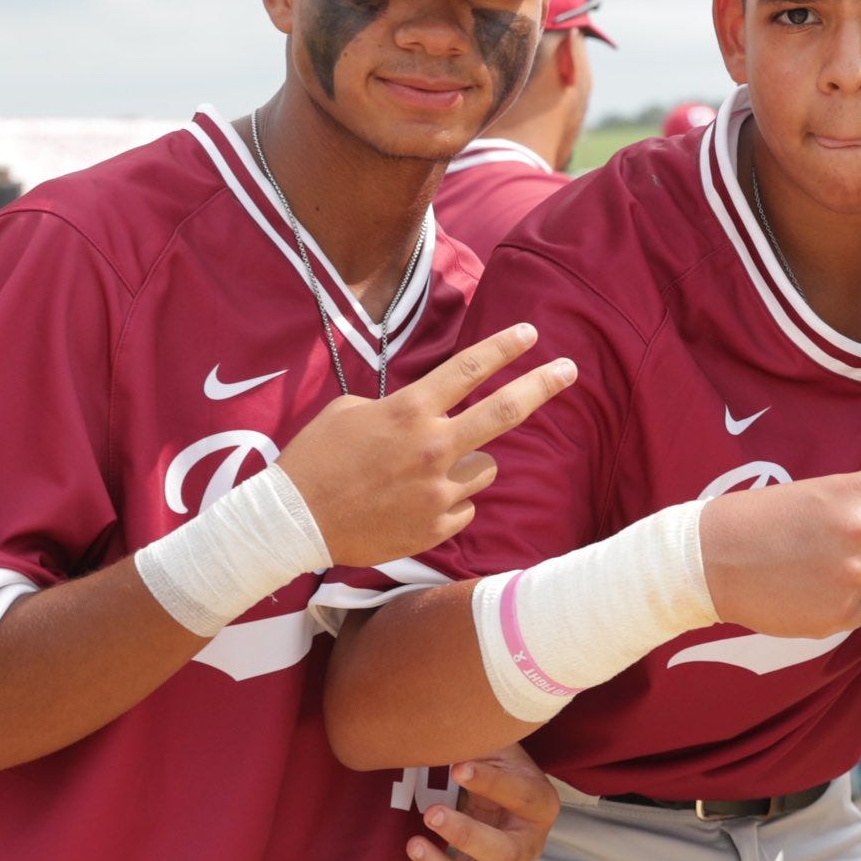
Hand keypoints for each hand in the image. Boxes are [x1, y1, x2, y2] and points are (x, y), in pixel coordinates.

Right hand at [276, 324, 576, 566]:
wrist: (291, 524)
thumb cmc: (315, 460)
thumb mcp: (350, 412)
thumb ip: (399, 406)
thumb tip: (427, 410)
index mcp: (410, 412)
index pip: (470, 370)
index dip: (504, 348)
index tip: (530, 334)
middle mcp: (433, 448)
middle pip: (504, 413)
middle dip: (542, 385)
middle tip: (569, 370)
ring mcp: (439, 491)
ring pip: (484, 468)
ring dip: (466, 465)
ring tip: (422, 474)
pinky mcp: (437, 526)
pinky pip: (464, 506)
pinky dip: (448, 502)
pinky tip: (411, 503)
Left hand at [405, 746, 560, 860]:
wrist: (502, 803)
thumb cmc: (497, 770)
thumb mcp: (498, 748)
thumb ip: (481, 741)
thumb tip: (443, 728)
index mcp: (541, 805)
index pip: (521, 796)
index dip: (490, 783)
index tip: (457, 767)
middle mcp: (530, 847)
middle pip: (504, 854)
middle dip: (466, 836)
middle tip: (431, 813)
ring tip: (413, 845)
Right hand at [701, 432, 860, 638]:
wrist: (709, 557)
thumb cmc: (763, 522)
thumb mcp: (820, 502)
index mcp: (860, 493)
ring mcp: (856, 576)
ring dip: (856, 582)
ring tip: (808, 569)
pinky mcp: (839, 614)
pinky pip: (855, 614)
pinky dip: (833, 607)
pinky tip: (800, 593)